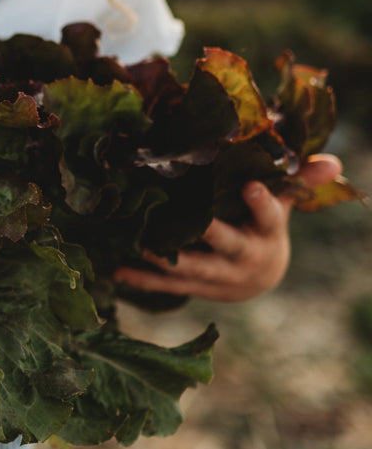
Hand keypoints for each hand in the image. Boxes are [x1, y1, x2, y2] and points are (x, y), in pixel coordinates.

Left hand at [112, 154, 342, 302]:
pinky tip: (116, 271)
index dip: (261, 203)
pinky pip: (168, 286)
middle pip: (228, 246)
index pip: (270, 216)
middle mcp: (244, 258)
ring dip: (167, 260)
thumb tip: (333, 161)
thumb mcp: (283, 204)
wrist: (258, 277)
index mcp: (267, 233)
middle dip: (210, 234)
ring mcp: (219, 277)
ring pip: (194, 270)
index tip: (251, 185)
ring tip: (140, 245)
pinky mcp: (196, 288)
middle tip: (192, 220)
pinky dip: (142, 280)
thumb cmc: (263, 226)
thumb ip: (297, 181)